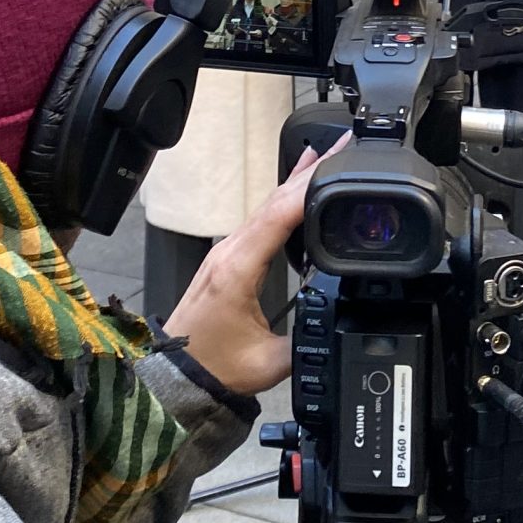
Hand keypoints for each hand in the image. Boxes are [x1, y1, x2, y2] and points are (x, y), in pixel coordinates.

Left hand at [163, 143, 332, 394]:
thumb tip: (339, 327)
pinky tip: (297, 187)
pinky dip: (283, 199)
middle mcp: (230, 251)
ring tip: (328, 157)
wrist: (178, 374)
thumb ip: (308, 344)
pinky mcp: (229, 258)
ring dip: (297, 182)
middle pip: (274, 201)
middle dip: (310, 173)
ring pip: (267, 205)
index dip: (308, 190)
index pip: (277, 216)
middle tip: (344, 148)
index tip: (337, 168)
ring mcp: (227, 251)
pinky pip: (260, 218)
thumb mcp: (270, 362)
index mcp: (238, 268)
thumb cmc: (215, 367)